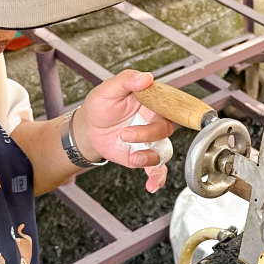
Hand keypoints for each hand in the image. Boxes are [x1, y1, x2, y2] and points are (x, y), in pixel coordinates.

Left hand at [75, 70, 173, 193]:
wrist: (89, 128)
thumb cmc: (100, 106)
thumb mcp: (108, 89)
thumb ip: (126, 80)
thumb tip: (146, 77)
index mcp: (152, 102)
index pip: (170, 104)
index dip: (175, 109)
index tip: (169, 113)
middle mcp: (155, 121)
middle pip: (166, 128)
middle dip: (147, 134)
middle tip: (125, 133)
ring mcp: (150, 141)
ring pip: (163, 151)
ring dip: (149, 156)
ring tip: (132, 157)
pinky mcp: (144, 156)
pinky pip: (157, 169)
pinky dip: (157, 178)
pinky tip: (152, 186)